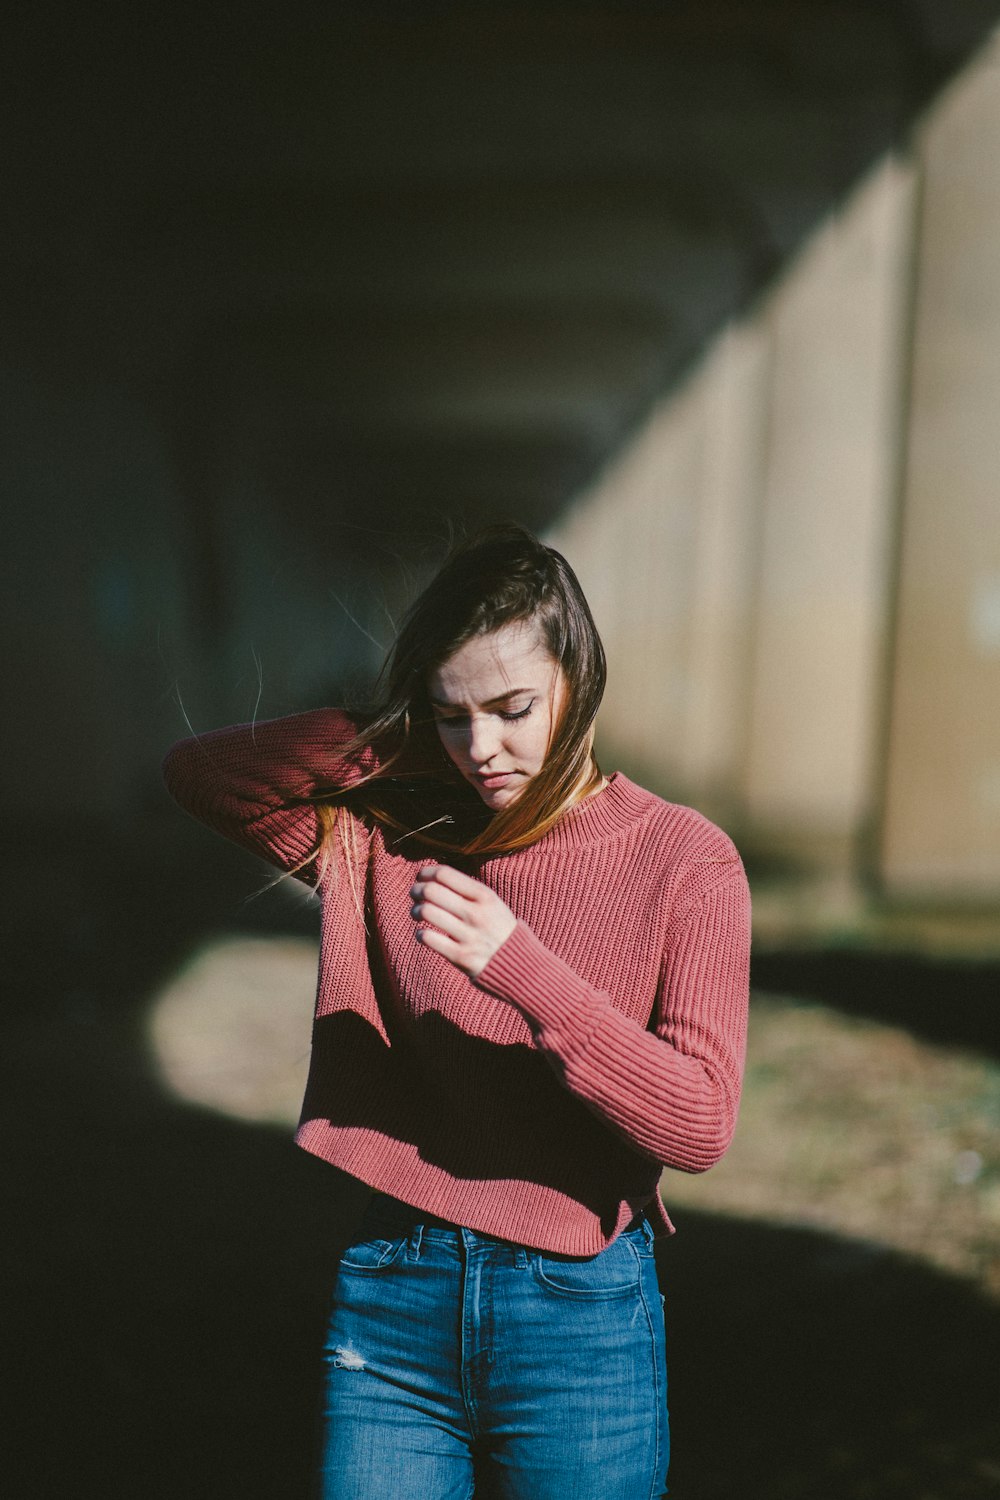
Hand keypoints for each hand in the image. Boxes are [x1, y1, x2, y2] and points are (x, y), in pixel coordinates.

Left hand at [410, 864, 516, 978]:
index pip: (445, 874)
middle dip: (416, 890)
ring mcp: (468, 936)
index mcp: (485, 896)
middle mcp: (476, 913)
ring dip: (415, 911)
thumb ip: (467, 891)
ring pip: (426, 912)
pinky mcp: (461, 957)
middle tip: (414, 894)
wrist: (521, 966)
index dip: (426, 873)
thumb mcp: (493, 903)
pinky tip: (424, 934)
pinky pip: (429, 938)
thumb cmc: (499, 929)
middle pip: (431, 890)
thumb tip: (433, 877)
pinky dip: (421, 934)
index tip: (421, 877)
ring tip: (417, 914)